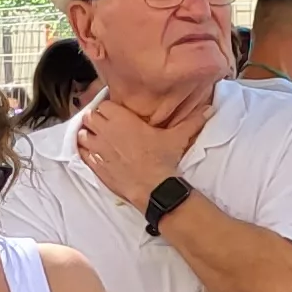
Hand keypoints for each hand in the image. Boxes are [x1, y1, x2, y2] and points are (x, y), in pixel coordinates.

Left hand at [70, 104, 187, 212]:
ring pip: (82, 133)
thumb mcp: (178, 137)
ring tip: (98, 137)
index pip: (103, 104)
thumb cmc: (162, 159)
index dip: (108, 108)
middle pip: (90, 117)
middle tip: (106, 124)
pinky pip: (81, 152)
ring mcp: (97, 149)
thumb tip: (210, 109)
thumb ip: (192, 121)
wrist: (152, 187)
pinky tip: (93, 152)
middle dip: (96, 119)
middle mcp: (105, 130)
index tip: (115, 113)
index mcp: (121, 119)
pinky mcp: (94, 165)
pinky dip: (84, 150)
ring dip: (88, 133)